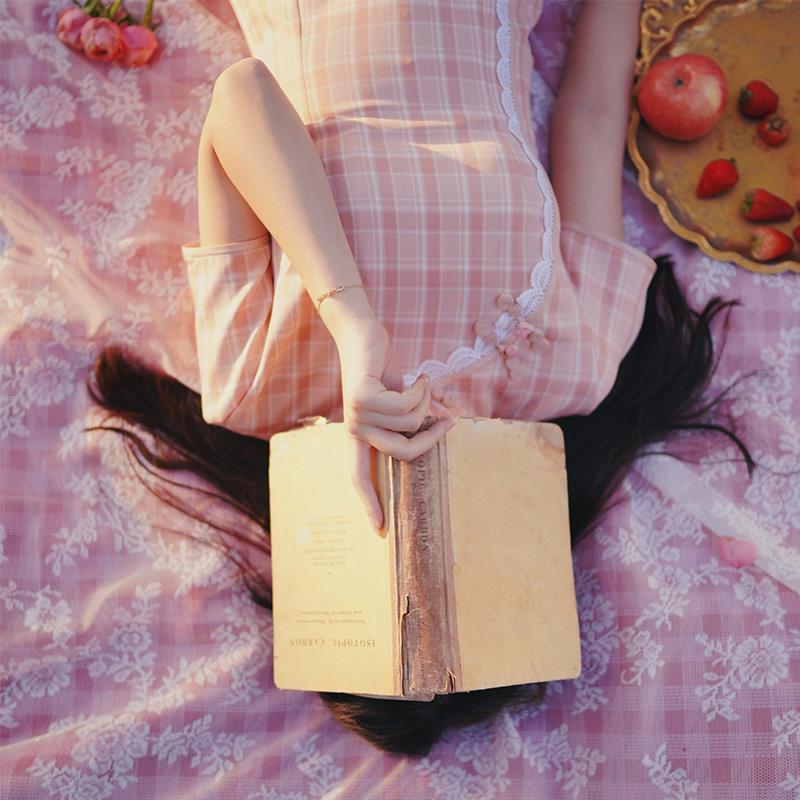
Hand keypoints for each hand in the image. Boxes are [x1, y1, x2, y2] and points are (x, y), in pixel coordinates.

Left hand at [332, 315, 455, 531]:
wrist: (362, 334)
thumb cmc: (383, 367)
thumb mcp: (403, 397)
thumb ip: (420, 415)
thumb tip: (452, 421)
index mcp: (361, 435)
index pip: (360, 477)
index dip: (370, 503)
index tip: (380, 531)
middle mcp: (355, 429)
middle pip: (404, 452)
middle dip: (432, 436)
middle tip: (448, 417)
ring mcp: (356, 414)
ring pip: (411, 424)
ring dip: (427, 400)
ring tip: (421, 383)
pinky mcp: (362, 397)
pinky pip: (408, 405)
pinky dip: (422, 389)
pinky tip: (418, 375)